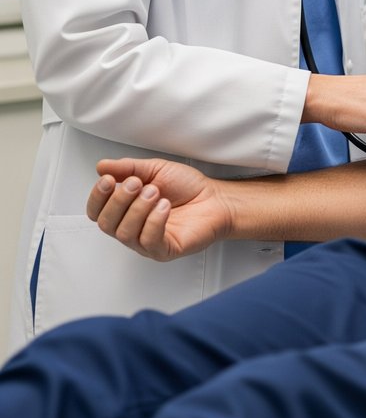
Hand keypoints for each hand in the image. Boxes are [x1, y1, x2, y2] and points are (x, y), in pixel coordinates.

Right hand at [86, 158, 232, 260]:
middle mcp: (132, 228)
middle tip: (138, 184)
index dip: (97, 197)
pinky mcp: (164, 251)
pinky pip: (149, 241)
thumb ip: (129, 168)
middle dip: (119, 200)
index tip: (109, 180)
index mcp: (125, 211)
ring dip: (138, 209)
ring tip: (156, 192)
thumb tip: (102, 166)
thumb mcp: (156, 170)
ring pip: (125, 233)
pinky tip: (165, 206)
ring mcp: (146, 242)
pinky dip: (154, 221)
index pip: (96, 212)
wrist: (216, 199)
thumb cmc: (187, 187)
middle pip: (106, 223)